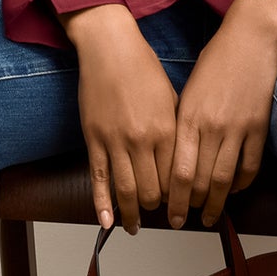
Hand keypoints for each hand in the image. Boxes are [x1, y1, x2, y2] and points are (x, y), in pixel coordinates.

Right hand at [62, 3, 178, 232]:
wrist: (110, 47)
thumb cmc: (143, 68)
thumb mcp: (171, 99)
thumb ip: (176, 131)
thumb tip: (182, 161)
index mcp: (167, 130)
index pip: (176, 178)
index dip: (179, 197)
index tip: (182, 207)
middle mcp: (142, 140)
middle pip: (153, 190)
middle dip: (159, 208)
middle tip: (161, 217)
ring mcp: (115, 141)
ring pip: (126, 190)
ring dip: (132, 215)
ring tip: (135, 227)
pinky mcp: (94, 139)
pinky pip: (98, 178)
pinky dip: (102, 204)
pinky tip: (106, 222)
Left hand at [166, 0, 276, 229]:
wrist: (249, 38)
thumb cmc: (214, 61)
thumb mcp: (187, 92)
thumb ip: (182, 125)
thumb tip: (176, 159)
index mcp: (188, 118)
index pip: (179, 172)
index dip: (174, 199)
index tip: (169, 213)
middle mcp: (211, 127)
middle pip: (201, 181)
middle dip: (192, 207)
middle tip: (185, 221)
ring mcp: (238, 128)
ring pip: (226, 179)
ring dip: (217, 203)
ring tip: (210, 217)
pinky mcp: (259, 126)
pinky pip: (251, 165)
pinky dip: (242, 183)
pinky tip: (235, 191)